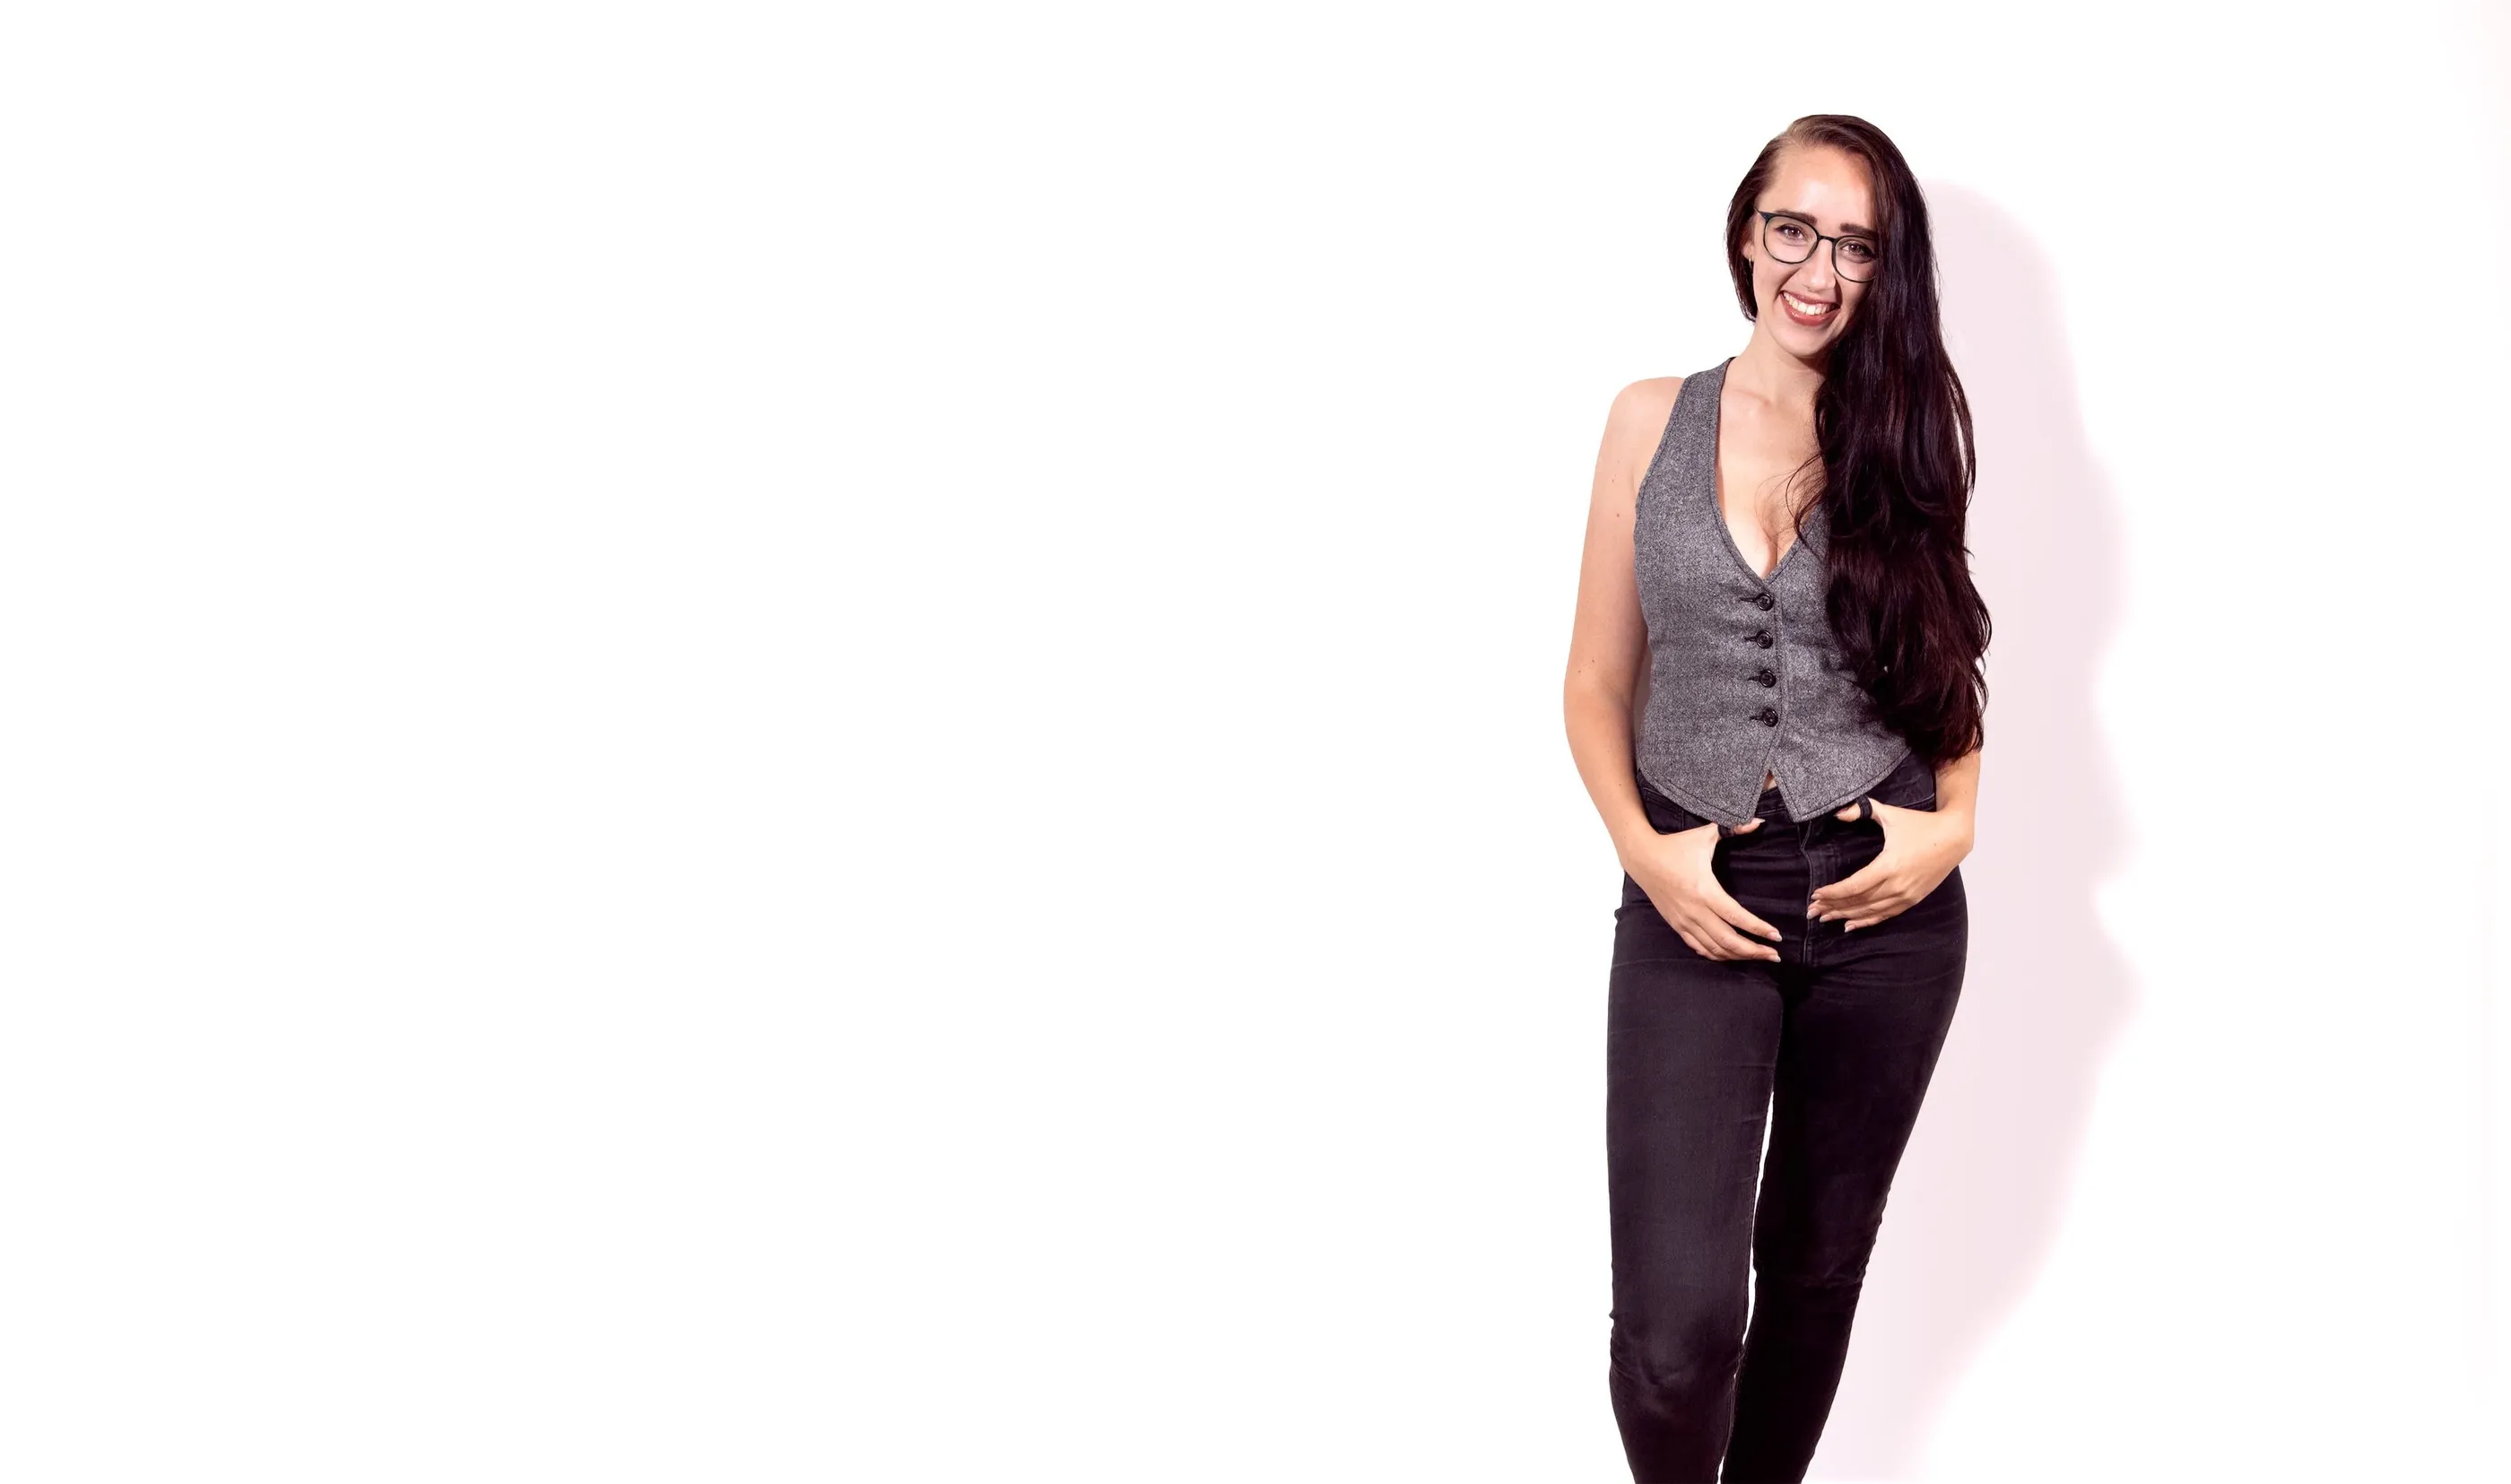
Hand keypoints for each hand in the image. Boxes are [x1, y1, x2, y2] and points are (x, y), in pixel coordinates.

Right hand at [1623, 816, 1782, 961]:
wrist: (1641, 857)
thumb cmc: (1675, 846)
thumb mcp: (1705, 835)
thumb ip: (1733, 829)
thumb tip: (1759, 821)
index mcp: (1705, 890)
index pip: (1736, 917)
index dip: (1758, 929)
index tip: (1776, 936)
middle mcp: (1695, 910)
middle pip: (1728, 940)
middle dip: (1754, 950)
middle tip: (1775, 955)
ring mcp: (1684, 920)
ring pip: (1714, 948)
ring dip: (1738, 956)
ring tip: (1758, 956)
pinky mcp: (1676, 924)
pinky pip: (1698, 947)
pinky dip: (1716, 955)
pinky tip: (1731, 955)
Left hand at [1809, 799, 1971, 930]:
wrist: (1954, 838)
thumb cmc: (1920, 824)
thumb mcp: (1890, 814)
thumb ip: (1862, 809)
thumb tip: (1838, 812)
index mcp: (1889, 866)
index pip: (1854, 886)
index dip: (1833, 893)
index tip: (1815, 895)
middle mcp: (1897, 885)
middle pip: (1858, 902)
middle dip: (1833, 907)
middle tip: (1811, 911)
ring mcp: (1906, 895)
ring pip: (1870, 911)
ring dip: (1846, 916)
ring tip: (1825, 918)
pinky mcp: (1913, 900)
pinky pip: (1885, 915)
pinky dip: (1867, 921)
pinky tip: (1850, 925)